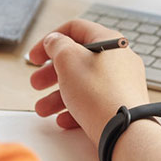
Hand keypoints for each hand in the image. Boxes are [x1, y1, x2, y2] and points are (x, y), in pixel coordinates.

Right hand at [28, 18, 149, 144]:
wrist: (124, 131)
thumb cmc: (100, 93)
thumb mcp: (68, 59)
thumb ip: (57, 45)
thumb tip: (55, 41)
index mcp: (109, 41)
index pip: (75, 29)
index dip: (50, 40)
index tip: (36, 56)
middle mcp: (119, 60)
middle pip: (78, 60)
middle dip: (51, 72)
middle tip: (37, 83)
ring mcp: (123, 84)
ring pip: (84, 84)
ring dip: (58, 96)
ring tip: (43, 109)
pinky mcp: (122, 105)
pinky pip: (95, 103)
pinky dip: (76, 109)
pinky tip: (64, 120)